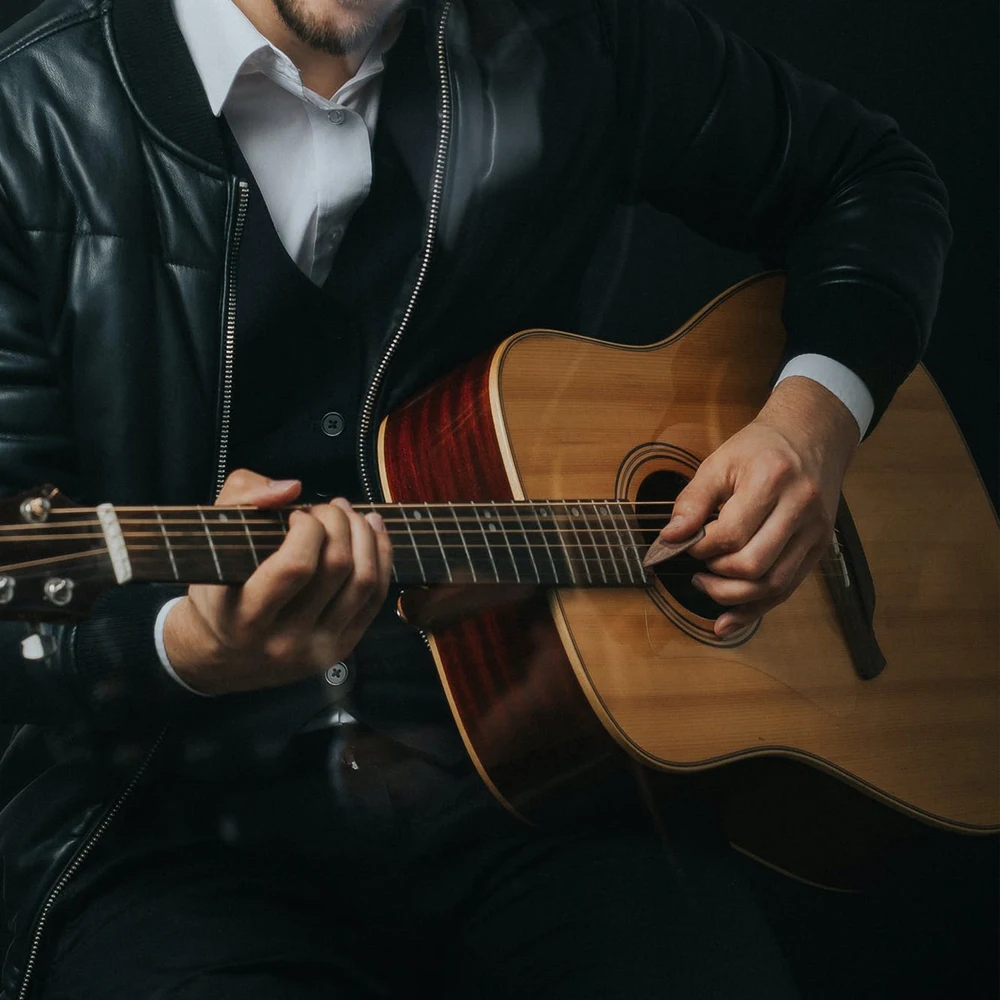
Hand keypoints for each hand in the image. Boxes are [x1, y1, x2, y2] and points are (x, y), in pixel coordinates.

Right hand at [163, 469, 392, 693]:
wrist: (223, 655)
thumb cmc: (217, 588)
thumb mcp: (212, 538)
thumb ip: (242, 497)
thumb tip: (293, 488)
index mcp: (246, 617)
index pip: (297, 566)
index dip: (308, 528)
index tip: (296, 515)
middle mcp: (285, 640)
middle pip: (337, 568)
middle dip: (338, 522)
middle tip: (325, 509)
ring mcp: (318, 649)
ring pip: (365, 582)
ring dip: (365, 535)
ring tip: (349, 514)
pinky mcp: (342, 649)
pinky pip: (376, 598)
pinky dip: (381, 557)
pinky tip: (372, 531)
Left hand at [655, 377, 859, 636]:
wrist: (811, 435)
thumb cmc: (761, 448)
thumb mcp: (719, 461)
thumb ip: (692, 500)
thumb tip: (670, 538)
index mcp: (772, 479)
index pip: (731, 533)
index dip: (701, 548)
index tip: (686, 545)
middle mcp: (800, 507)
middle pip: (754, 565)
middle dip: (717, 577)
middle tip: (697, 571)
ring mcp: (815, 531)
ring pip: (774, 585)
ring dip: (734, 598)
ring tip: (708, 587)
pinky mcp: (820, 547)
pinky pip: (788, 588)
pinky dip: (756, 608)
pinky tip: (730, 618)